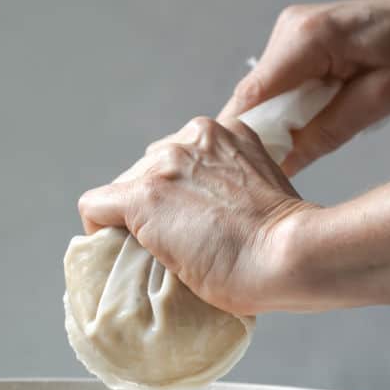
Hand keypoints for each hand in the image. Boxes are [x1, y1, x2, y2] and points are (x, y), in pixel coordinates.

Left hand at [78, 115, 389, 314]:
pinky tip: (119, 251)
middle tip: (180, 241)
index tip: (195, 220)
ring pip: (124, 187)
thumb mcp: (271, 194)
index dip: (183, 192)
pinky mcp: (141, 198)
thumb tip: (228, 218)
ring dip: (134, 219)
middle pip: (151, 168)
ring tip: (159, 252)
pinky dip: (100, 230)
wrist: (292, 256)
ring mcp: (165, 167)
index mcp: (227, 133)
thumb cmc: (293, 242)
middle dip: (159, 203)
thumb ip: (244, 187)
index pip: (183, 155)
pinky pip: (95, 207)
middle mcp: (192, 138)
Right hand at [219, 0, 389, 175]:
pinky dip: (290, 108)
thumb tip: (286, 163)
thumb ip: (329, 131)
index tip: (244, 171)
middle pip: (254, 95)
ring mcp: (290, 30)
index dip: (245, 135)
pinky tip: (313, 119)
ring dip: (279, 121)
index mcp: (310, 37)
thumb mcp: (380, 100)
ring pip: (264, 92)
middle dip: (262, 133)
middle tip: (276, 169)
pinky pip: (279, 83)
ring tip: (304, 142)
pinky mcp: (296, 39)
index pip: (256, 94)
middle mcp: (291, 27)